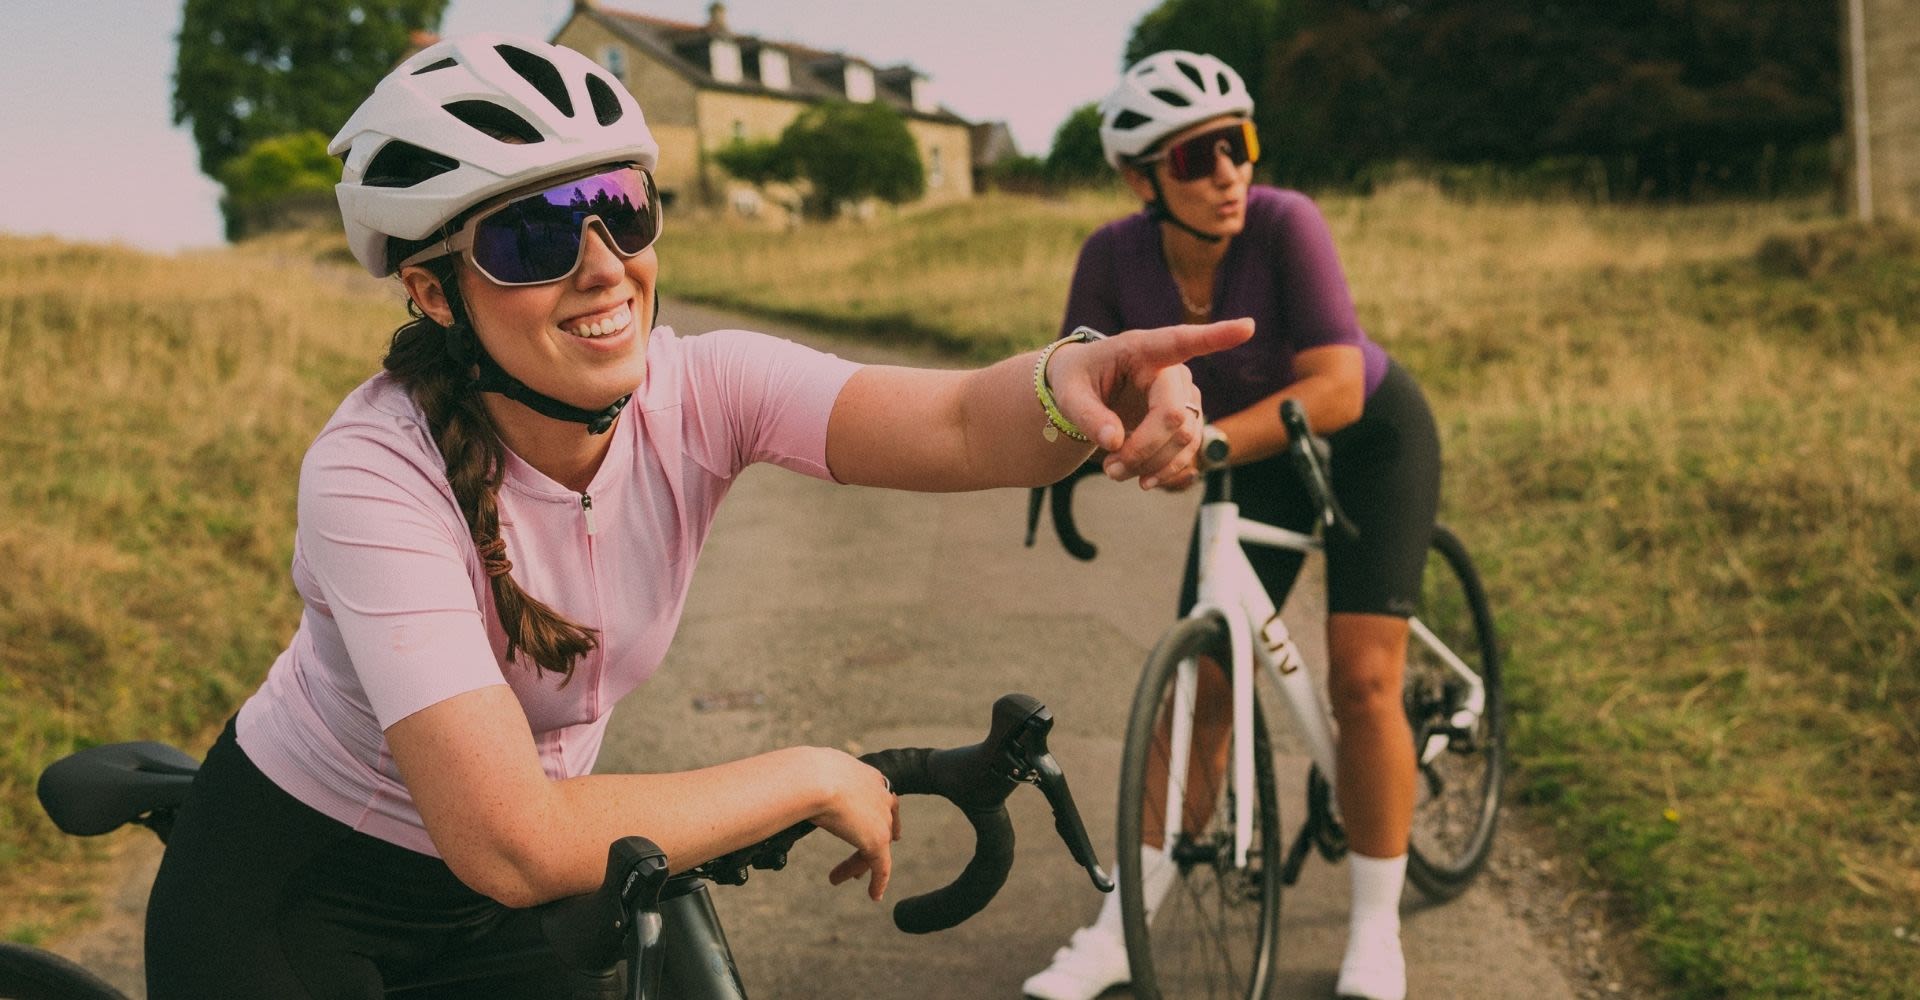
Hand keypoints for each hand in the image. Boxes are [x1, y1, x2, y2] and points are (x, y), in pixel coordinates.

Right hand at [810, 750, 900, 900]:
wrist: (813, 777)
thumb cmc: (801, 772)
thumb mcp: (808, 773)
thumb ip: (806, 782)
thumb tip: (783, 786)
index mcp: (866, 776)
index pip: (877, 798)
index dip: (876, 813)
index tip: (870, 824)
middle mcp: (879, 795)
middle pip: (879, 824)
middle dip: (870, 843)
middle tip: (859, 861)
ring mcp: (881, 818)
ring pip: (875, 847)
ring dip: (856, 865)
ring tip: (835, 878)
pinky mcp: (877, 840)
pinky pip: (882, 866)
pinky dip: (879, 882)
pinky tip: (874, 895)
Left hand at [1045, 320, 1253, 489]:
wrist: (1084, 390)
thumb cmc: (1077, 379)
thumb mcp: (1069, 393)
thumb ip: (1088, 415)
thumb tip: (1115, 441)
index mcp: (1142, 349)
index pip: (1181, 341)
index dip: (1216, 336)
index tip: (1247, 326)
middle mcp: (1172, 370)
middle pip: (1174, 416)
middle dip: (1143, 450)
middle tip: (1109, 469)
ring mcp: (1185, 395)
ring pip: (1184, 439)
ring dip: (1152, 465)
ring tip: (1114, 473)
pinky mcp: (1188, 420)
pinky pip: (1189, 451)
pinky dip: (1166, 471)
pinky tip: (1144, 478)